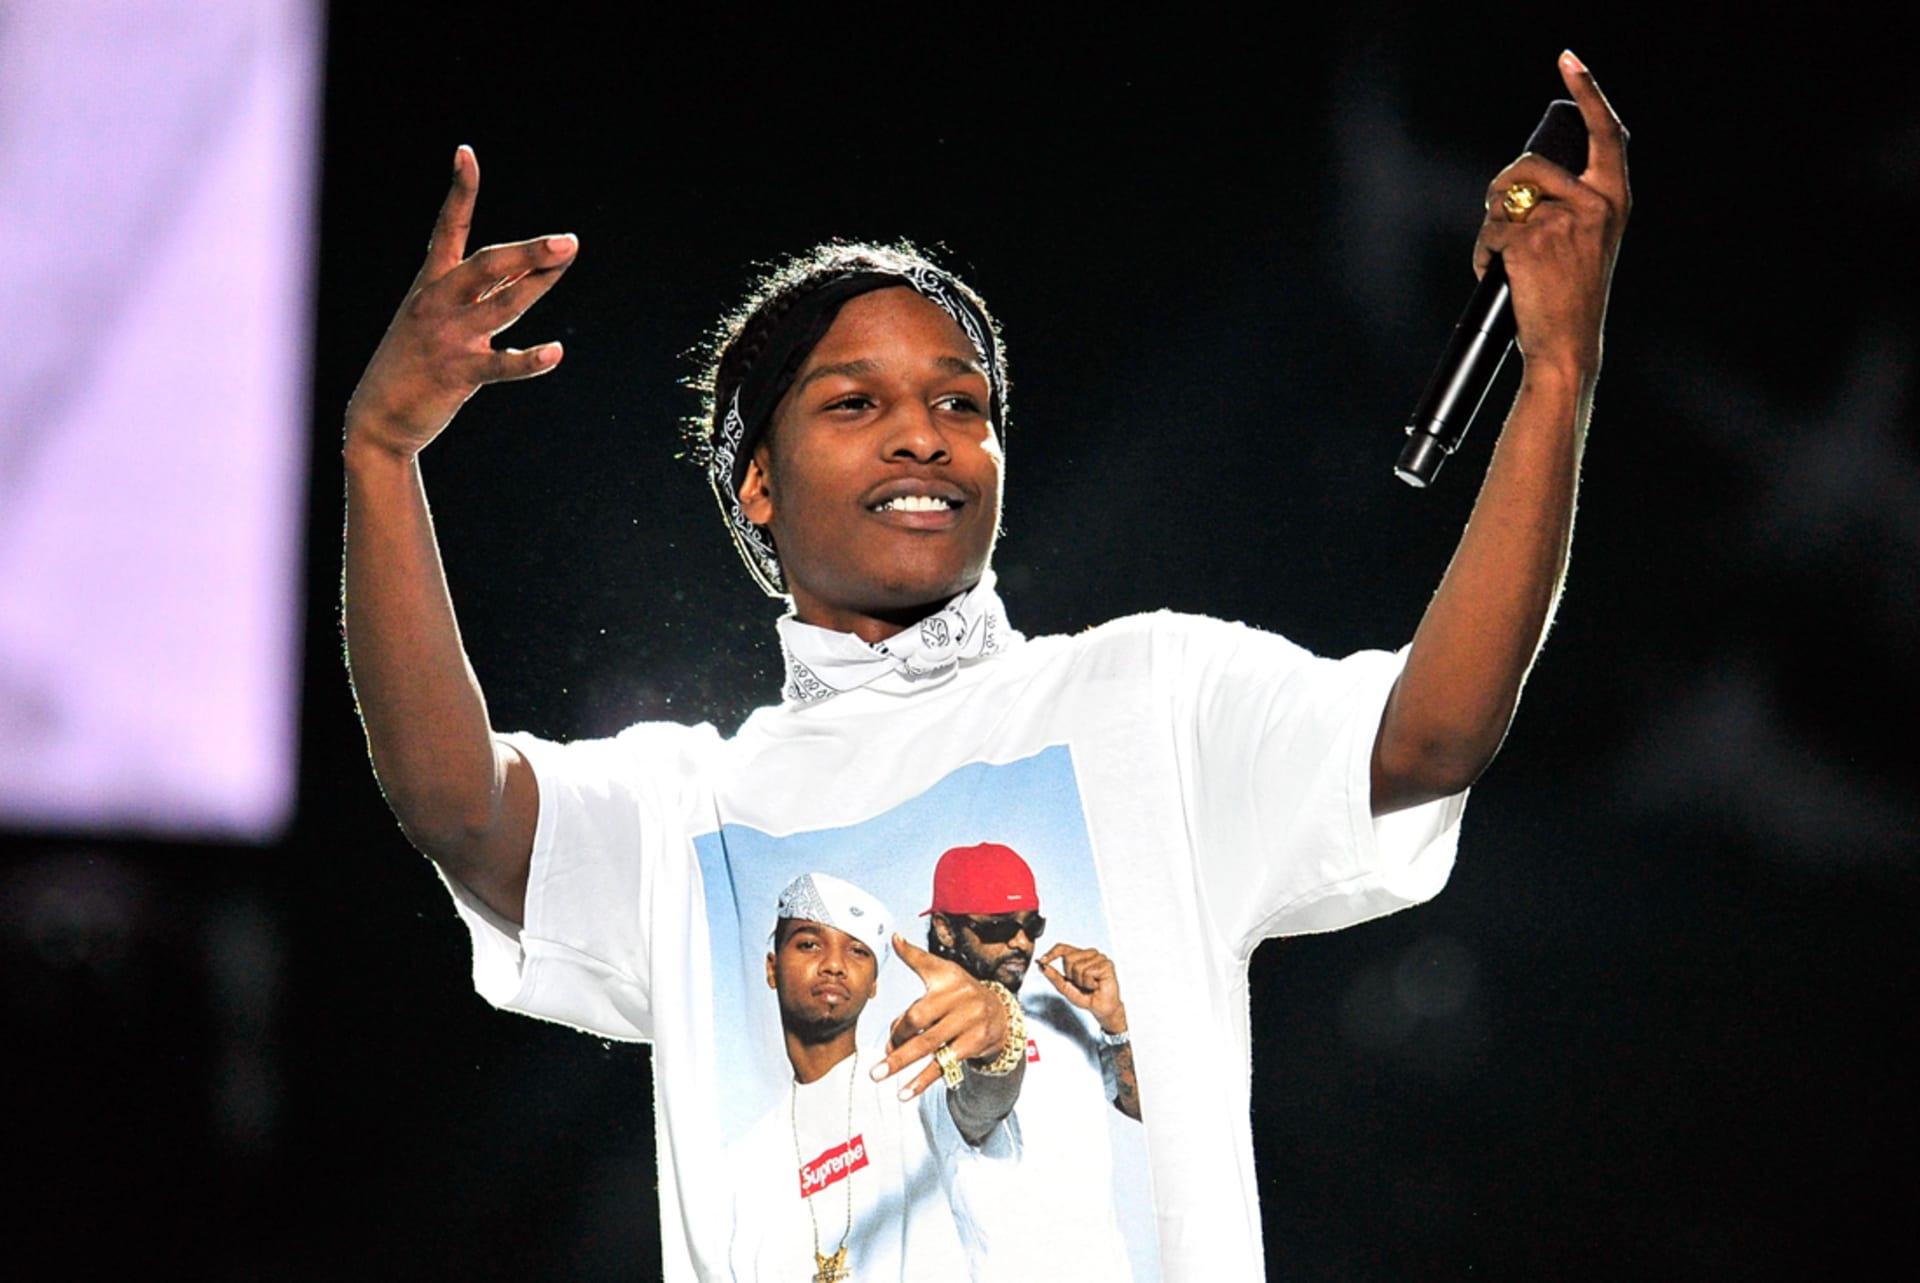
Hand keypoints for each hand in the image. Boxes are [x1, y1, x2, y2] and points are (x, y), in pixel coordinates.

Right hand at [345, 146, 577, 459]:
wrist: (377, 417)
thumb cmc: (415, 362)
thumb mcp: (438, 317)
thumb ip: (484, 293)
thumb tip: (531, 269)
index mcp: (431, 283)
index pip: (447, 227)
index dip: (459, 191)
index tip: (465, 153)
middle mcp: (439, 303)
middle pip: (487, 265)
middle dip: (527, 251)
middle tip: (567, 242)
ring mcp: (449, 338)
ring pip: (502, 305)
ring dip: (537, 284)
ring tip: (565, 260)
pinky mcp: (459, 374)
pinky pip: (501, 365)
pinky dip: (529, 360)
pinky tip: (554, 353)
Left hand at [872, 935, 1009, 1100]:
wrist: (1002, 1012)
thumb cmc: (961, 993)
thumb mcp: (942, 971)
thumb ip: (915, 959)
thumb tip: (891, 952)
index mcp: (947, 979)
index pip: (917, 993)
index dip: (899, 1018)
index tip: (888, 1032)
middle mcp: (959, 998)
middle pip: (918, 1021)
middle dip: (896, 1041)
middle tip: (876, 1064)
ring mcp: (968, 1022)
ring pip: (929, 1045)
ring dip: (903, 1062)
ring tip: (881, 1076)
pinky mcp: (975, 1043)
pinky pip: (945, 1063)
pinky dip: (923, 1080)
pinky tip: (906, 1092)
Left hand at [1038, 943, 1127, 1034]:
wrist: (1100, 1008)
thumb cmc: (1086, 996)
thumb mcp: (1065, 987)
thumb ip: (1054, 976)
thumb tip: (1042, 966)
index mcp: (1079, 956)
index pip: (1062, 948)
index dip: (1051, 953)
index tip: (1042, 961)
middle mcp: (1089, 953)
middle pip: (1068, 958)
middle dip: (1071, 976)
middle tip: (1081, 983)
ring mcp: (1099, 957)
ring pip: (1078, 967)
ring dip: (1081, 982)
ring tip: (1090, 985)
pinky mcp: (1107, 964)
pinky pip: (1088, 972)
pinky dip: (1089, 983)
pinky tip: (1096, 985)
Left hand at [1472, 51, 1630, 377]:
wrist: (1568, 344)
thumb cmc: (1573, 295)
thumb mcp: (1589, 240)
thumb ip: (1569, 204)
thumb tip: (1521, 183)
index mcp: (1614, 199)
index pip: (1606, 133)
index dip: (1588, 92)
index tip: (1569, 62)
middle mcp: (1594, 204)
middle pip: (1530, 167)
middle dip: (1502, 188)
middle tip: (1500, 216)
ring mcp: (1562, 222)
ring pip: (1504, 202)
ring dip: (1492, 228)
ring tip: (1507, 259)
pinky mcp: (1530, 241)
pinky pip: (1491, 232)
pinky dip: (1483, 254)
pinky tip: (1497, 275)